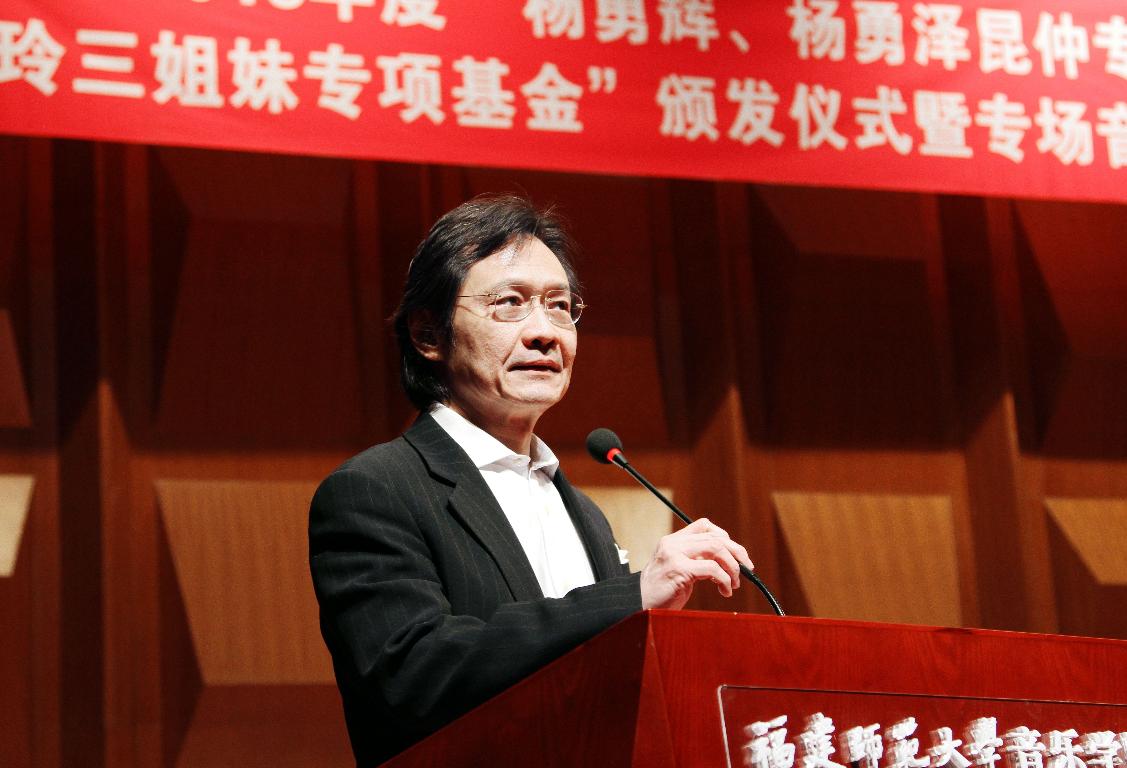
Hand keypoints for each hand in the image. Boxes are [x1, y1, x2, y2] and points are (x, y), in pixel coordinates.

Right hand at [639, 518, 753, 609]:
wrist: (641, 607)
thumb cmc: (662, 592)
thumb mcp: (677, 568)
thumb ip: (694, 558)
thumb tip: (726, 558)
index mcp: (672, 541)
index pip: (704, 526)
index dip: (724, 537)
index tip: (736, 554)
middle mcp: (672, 543)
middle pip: (715, 537)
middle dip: (737, 553)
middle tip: (746, 569)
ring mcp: (674, 555)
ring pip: (716, 549)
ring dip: (732, 567)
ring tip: (734, 583)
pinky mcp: (679, 570)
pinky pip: (712, 569)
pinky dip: (725, 580)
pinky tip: (725, 591)